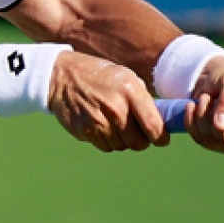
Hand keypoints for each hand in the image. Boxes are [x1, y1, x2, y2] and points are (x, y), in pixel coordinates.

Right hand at [48, 52, 169, 151]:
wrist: (62, 76)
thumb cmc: (99, 75)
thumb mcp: (125, 76)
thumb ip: (143, 99)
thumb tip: (160, 122)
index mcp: (130, 91)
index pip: (154, 126)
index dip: (161, 137)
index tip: (161, 138)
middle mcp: (116, 108)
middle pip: (139, 143)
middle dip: (142, 140)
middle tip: (138, 132)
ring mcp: (99, 122)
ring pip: (122, 146)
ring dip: (123, 140)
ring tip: (116, 123)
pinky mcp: (85, 132)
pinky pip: (106, 147)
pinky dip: (108, 140)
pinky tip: (102, 124)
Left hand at [182, 56, 223, 153]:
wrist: (209, 80)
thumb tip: (221, 125)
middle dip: (216, 117)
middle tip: (212, 98)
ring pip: (212, 139)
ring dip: (202, 115)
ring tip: (205, 98)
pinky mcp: (210, 141)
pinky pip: (198, 137)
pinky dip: (191, 119)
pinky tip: (193, 106)